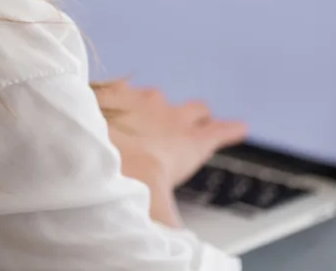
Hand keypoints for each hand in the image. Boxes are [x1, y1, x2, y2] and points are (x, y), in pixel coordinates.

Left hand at [95, 80, 246, 227]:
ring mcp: (146, 99)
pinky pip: (128, 90)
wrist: (95, 145)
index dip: (231, 130)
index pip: (220, 133)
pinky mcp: (121, 90)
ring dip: (157, 109)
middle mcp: (171, 116)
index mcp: (189, 143)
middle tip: (198, 122)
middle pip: (197, 109)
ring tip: (146, 123)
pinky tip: (114, 111)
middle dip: (199, 116)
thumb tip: (184, 245)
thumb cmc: (131, 176)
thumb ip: (172, 225)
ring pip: (160, 99)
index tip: (240, 126)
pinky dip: (124, 100)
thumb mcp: (159, 209)